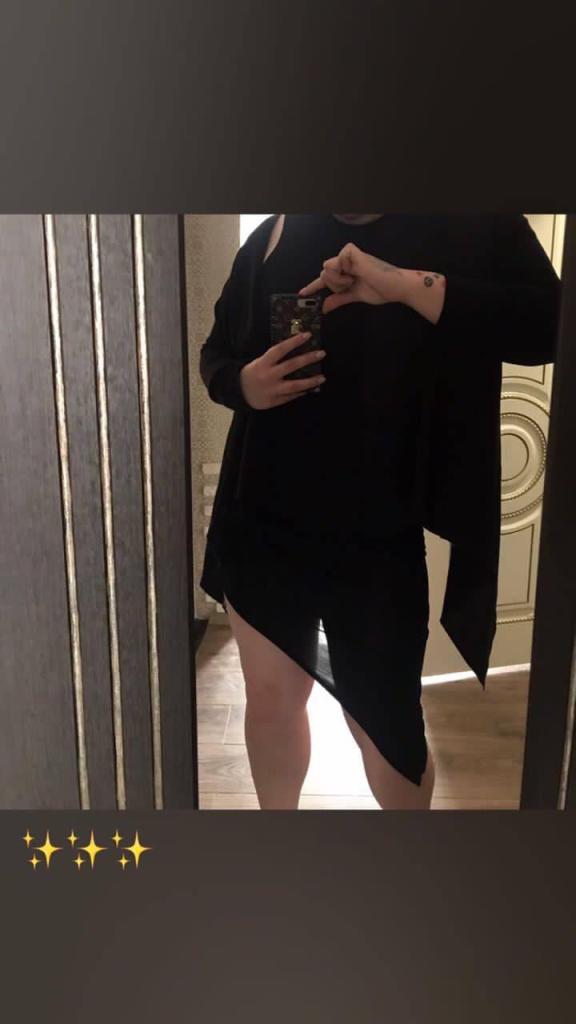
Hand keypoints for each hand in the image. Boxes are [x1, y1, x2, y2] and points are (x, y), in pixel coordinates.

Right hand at [240, 332, 326, 409]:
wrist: (239, 393)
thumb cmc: (252, 374)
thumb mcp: (259, 362)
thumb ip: (275, 358)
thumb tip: (295, 349)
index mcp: (263, 363)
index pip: (280, 349)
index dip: (294, 341)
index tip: (307, 335)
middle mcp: (268, 376)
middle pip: (291, 366)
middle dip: (308, 359)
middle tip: (322, 353)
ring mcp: (272, 390)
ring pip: (295, 385)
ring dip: (310, 381)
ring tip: (322, 377)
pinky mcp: (275, 401)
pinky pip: (291, 397)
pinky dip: (302, 392)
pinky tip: (312, 389)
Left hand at [299, 241, 445, 323]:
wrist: (393, 287)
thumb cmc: (379, 289)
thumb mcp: (353, 296)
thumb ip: (338, 300)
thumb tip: (324, 308)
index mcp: (345, 272)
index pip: (325, 280)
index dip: (313, 287)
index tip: (302, 294)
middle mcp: (344, 262)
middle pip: (324, 275)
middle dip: (335, 285)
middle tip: (351, 285)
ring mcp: (346, 255)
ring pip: (326, 270)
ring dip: (339, 280)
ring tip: (355, 279)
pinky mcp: (349, 251)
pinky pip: (333, 263)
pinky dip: (342, 273)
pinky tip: (355, 272)